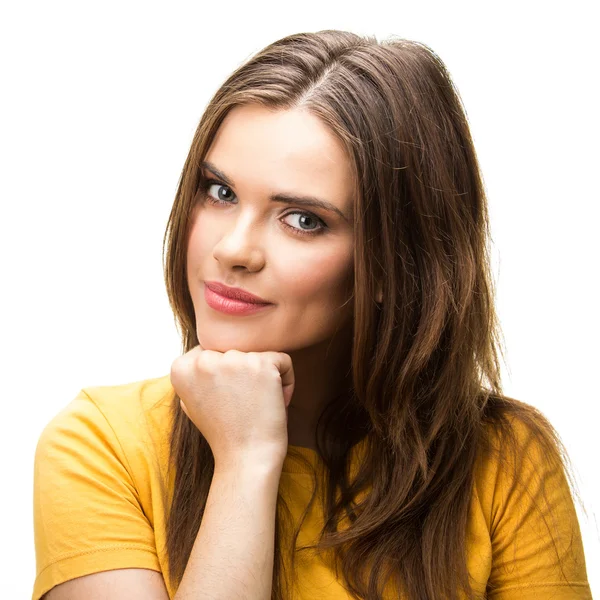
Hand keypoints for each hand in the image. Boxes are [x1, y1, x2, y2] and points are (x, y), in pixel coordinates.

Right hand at [170, 344, 294, 468]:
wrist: (246, 458)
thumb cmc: (223, 432)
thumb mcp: (192, 401)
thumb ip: (194, 374)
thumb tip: (203, 351)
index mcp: (181, 367)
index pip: (213, 351)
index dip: (225, 376)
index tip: (226, 401)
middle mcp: (203, 359)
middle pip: (236, 350)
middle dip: (245, 375)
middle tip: (244, 405)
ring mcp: (232, 360)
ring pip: (258, 354)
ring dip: (265, 377)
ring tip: (258, 404)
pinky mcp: (261, 364)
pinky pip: (283, 360)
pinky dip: (287, 380)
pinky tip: (276, 402)